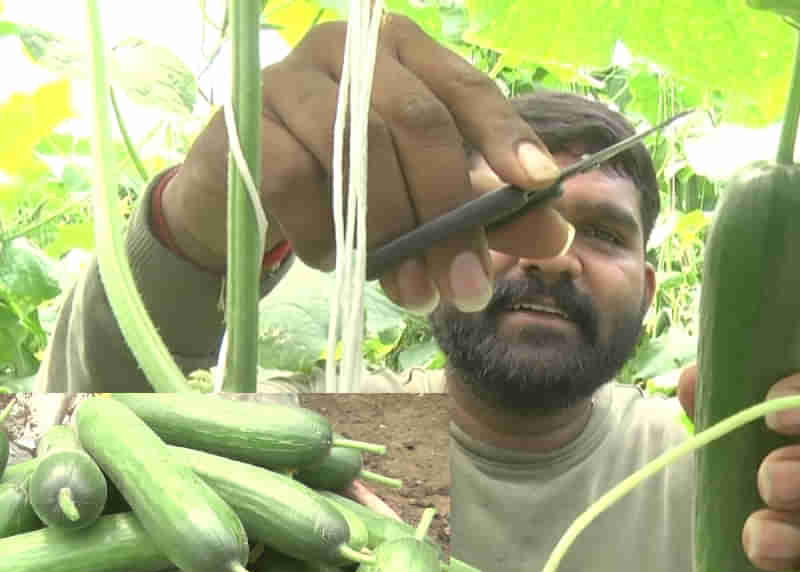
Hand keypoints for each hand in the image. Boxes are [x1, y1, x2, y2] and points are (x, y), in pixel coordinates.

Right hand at [160, 15, 569, 312]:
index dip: (504, 137)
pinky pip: (296, 181)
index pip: (464, 88)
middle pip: (417, 122)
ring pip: (358, 152)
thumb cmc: (348, 187)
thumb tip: (557, 239)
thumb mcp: (425, 196)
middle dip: (448, 214)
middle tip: (468, 287)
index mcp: (402, 52)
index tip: (537, 186)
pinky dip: (326, 234)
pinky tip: (337, 262)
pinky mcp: (244, 124)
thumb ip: (487, 210)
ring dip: (393, 236)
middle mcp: (348, 50)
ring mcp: (289, 80)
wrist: (242, 197)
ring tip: (413, 293)